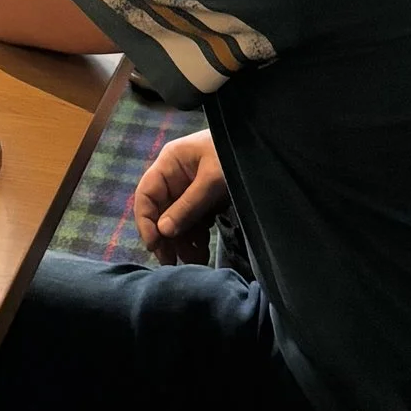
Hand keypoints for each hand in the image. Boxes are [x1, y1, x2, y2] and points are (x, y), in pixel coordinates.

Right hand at [134, 129, 227, 262]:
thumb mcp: (212, 179)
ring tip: (194, 262)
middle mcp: (174, 176)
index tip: (154, 245)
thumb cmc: (233, 152)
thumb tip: (163, 232)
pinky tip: (202, 252)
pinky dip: (196, 237)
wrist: (264, 147)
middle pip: (160, 211)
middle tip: (171, 263)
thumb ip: (188, 205)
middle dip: (165, 238)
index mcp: (169, 163)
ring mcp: (189, 188)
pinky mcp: (205, 198)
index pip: (146, 194)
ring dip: (182, 242)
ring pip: (177, 220)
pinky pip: (194, 220)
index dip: (146, 221)